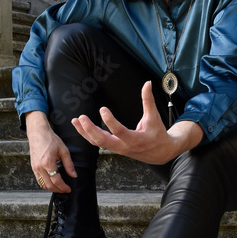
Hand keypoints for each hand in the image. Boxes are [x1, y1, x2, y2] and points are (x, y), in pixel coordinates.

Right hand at [25, 111, 76, 192]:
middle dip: (58, 190)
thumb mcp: (63, 150)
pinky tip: (51, 183)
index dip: (63, 187)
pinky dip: (45, 184)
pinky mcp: (33, 167)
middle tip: (65, 189)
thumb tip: (73, 174)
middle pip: (49, 185)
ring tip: (59, 188)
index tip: (68, 189)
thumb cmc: (50, 139)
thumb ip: (69, 164)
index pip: (56, 180)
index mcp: (48, 162)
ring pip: (42, 184)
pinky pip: (39, 180)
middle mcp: (39, 167)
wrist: (38, 133)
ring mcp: (35, 168)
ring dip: (51, 188)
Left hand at [72, 81, 202, 164]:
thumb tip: (147, 83)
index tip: (103, 109)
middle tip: (81, 117)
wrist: (160, 154)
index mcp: (136, 139)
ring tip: (76, 121)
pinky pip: (98, 143)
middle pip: (103, 141)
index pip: (119, 132)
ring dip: (85, 133)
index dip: (109, 121)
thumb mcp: (154, 117)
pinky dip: (88, 135)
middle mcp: (124, 147)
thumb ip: (148, 100)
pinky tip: (80, 126)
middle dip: (90, 130)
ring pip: (98, 143)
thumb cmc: (157, 134)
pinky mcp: (114, 149)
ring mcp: (118, 149)